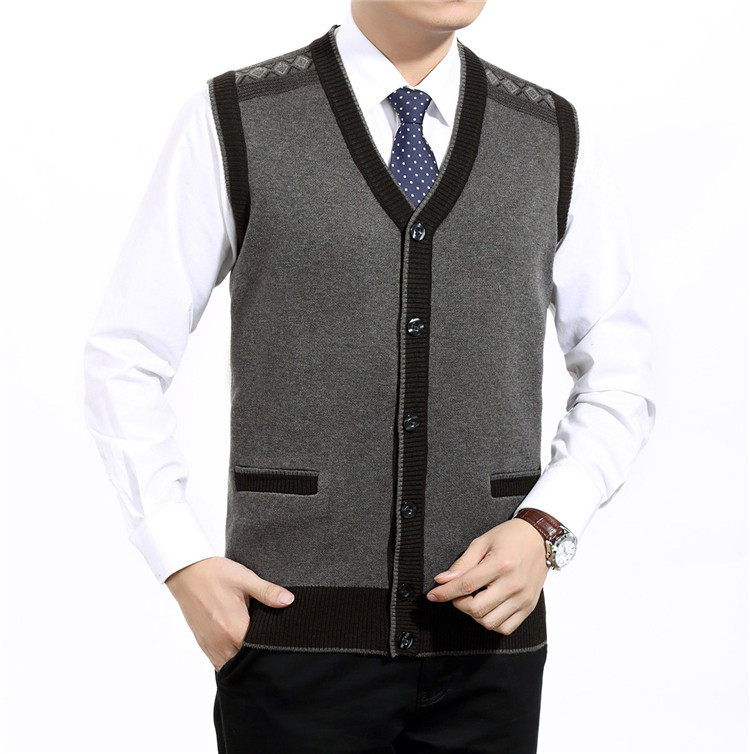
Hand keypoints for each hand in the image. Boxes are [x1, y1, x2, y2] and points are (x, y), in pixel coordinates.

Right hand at [166, 556, 294, 670]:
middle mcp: (221, 642)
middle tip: (268, 642)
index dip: (271, 646)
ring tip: (254, 645)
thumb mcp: (245, 579)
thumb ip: (267, 592)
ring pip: (230, 665)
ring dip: (242, 659)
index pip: (259, 650)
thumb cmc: (216, 574)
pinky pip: (217, 662)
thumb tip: (289, 601)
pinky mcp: (202, 643)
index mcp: (234, 629)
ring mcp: (210, 645)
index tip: (278, 638)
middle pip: (245, 660)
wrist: (186, 572)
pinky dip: (228, 659)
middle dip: (257, 655)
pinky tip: (238, 646)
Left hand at [425, 518, 548, 634]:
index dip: (445, 593)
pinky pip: (506, 628)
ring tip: (473, 599)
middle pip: (477, 609)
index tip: (433, 595)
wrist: (540, 538)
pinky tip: (487, 607)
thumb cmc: (509, 537)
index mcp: (501, 564)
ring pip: (490, 622)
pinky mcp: (529, 606)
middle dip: (459, 604)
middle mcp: (514, 584)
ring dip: (474, 615)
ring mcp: (523, 598)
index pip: (466, 585)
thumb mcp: (482, 542)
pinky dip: (491, 622)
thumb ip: (462, 564)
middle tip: (456, 593)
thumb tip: (442, 580)